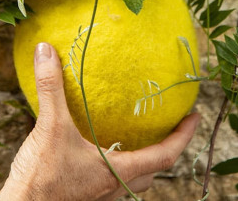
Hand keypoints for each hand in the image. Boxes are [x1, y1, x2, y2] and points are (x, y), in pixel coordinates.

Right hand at [0, 43, 199, 200]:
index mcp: (117, 171)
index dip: (184, 135)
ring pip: (131, 180)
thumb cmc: (42, 180)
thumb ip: (51, 88)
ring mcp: (100, 197)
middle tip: (169, 126)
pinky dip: (113, 164)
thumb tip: (46, 50)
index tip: (195, 116)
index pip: (165, 154)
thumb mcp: (49, 127)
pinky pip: (109, 181)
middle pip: (152, 171)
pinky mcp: (83, 197)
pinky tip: (96, 149)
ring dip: (139, 160)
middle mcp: (114, 189)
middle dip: (164, 149)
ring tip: (136, 136)